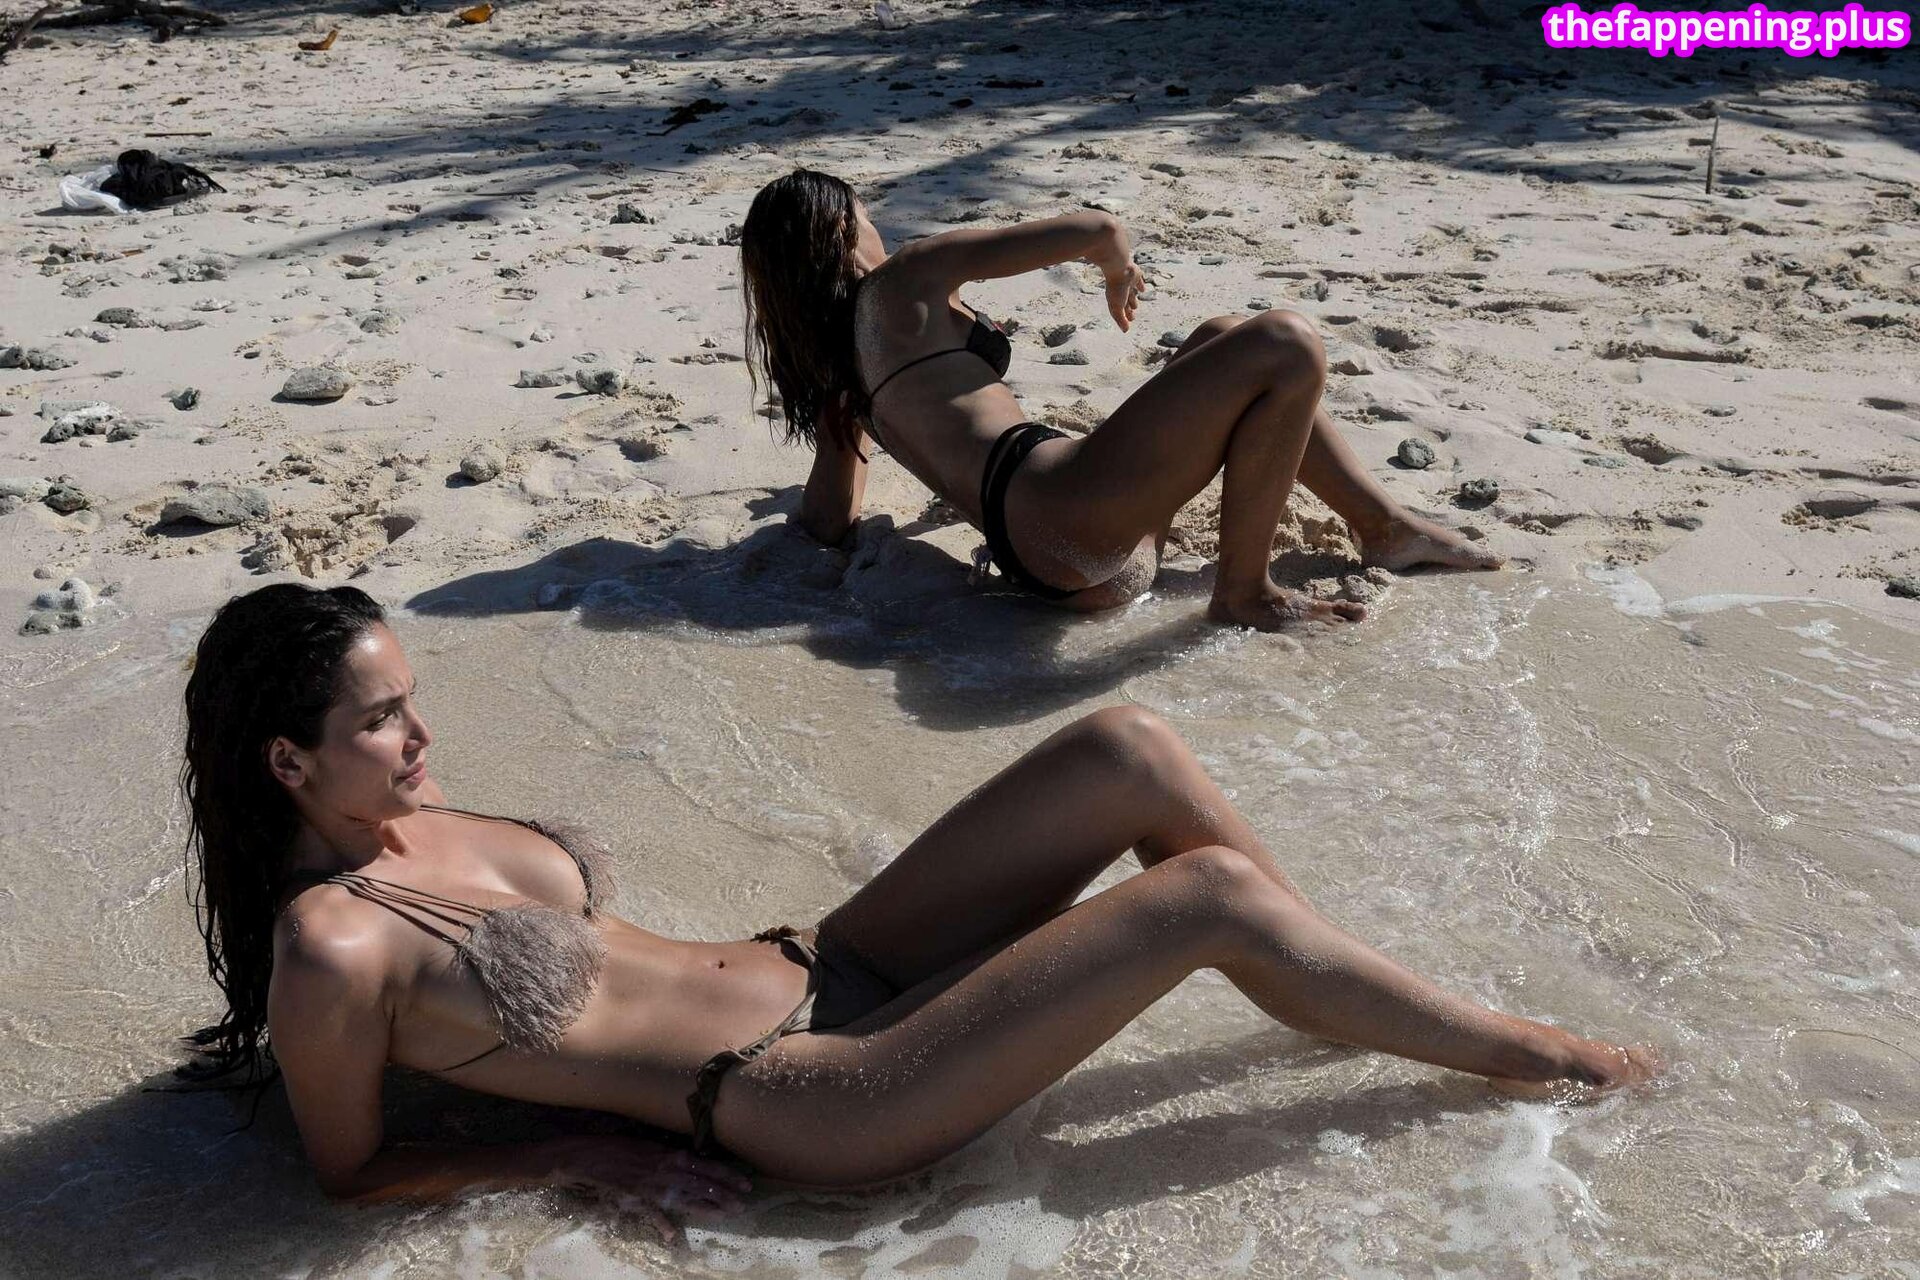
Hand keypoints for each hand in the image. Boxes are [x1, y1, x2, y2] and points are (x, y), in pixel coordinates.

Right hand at [544, 1135, 751, 1241]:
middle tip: (743, 1205)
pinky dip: (663, 1225)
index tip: (745, 1183)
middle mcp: (667, 1171)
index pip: (708, 1166)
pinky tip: (673, 1235)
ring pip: (687, 1199)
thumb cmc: (621, 1146)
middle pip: (703, 1184)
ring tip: (726, 1215)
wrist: (591, 1155)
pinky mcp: (638, 1200)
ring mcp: (653, 1187)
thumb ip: (670, 1156)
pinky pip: (654, 1214)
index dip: (728, 1176)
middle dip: (725, 1195)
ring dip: (708, 1208)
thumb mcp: (650, 1146)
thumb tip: (688, 1160)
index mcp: (671, 1155)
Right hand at [1104, 260, 1145, 331]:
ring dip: (1133, 300)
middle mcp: (1120, 292)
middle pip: (1125, 304)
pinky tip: (1143, 289)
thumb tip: (1125, 331)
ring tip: (1136, 306)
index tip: (1128, 324)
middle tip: (1132, 317)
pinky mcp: (1135, 275)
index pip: (1120, 311)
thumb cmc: (1116, 288)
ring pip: (1131, 294)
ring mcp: (1127, 283)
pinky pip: (1138, 282)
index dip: (1124, 318)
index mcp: (1115, 300)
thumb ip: (1121, 319)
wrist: (1118, 267)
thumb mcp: (1117, 307)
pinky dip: (1140, 286)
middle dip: (1128, 310)